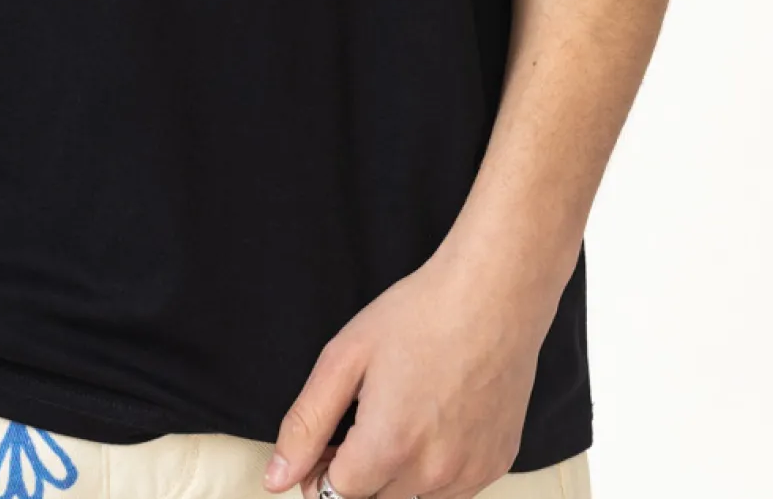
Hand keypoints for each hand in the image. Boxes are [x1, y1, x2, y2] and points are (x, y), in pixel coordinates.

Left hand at [261, 242, 550, 498]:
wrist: (493, 294)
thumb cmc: (418, 315)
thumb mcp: (345, 358)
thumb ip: (306, 424)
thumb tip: (275, 480)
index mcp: (389, 447)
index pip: (336, 496)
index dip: (321, 468)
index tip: (326, 439)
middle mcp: (432, 474)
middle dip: (355, 474)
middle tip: (360, 420)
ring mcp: (469, 474)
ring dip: (394, 474)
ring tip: (400, 414)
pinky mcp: (496, 465)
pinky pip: (450, 490)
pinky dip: (433, 469)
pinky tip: (434, 421)